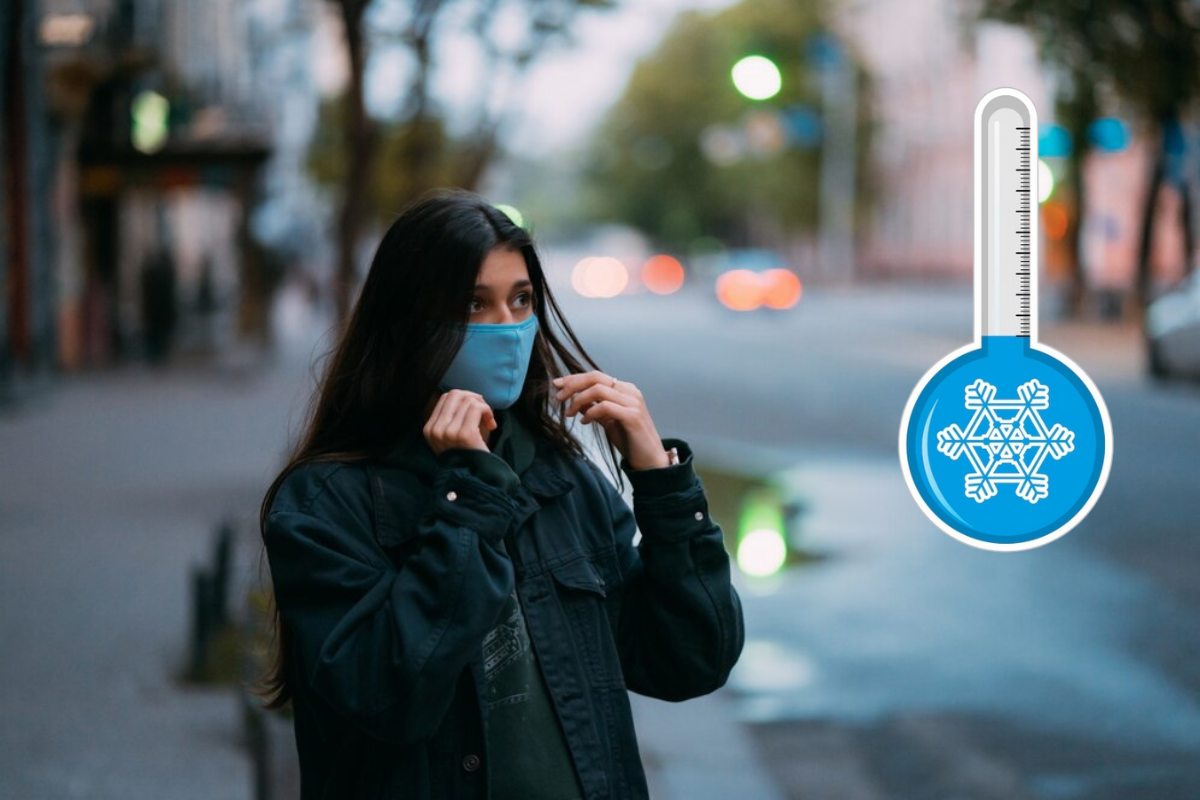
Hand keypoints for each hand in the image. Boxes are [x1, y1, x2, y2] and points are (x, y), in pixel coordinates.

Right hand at [423, 389, 496, 454]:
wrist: (475, 478)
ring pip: (468, 400)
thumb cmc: (469, 456)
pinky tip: (491, 425)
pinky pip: (476, 408)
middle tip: (484, 412)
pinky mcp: (463, 434)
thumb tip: (468, 395)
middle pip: (455, 394)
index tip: (475, 409)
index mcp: (429, 429)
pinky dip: (487, 412)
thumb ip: (453, 417)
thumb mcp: (452, 437)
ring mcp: (448, 432)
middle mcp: (435, 430)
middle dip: (473, 398)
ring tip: (488, 422)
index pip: (445, 397)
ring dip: (484, 407)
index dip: (463, 398)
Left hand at [553, 371, 669, 470]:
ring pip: (598, 389)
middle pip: (595, 377)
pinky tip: (584, 422)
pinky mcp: (632, 416)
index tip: (556, 385)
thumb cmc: (631, 441)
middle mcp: (630, 392)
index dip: (574, 378)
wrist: (650, 461)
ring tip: (569, 414)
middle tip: (558, 397)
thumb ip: (594, 409)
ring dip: (578, 400)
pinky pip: (605, 406)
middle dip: (572, 384)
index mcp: (625, 390)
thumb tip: (575, 402)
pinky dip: (590, 412)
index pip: (596, 376)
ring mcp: (633, 403)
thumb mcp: (608, 422)